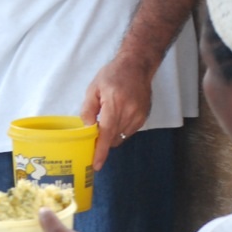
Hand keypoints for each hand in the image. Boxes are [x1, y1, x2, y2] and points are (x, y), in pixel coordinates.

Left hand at [80, 54, 153, 170]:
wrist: (137, 66)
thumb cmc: (112, 75)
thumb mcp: (93, 89)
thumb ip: (88, 109)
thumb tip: (88, 128)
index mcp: (114, 104)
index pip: (107, 133)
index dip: (101, 151)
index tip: (96, 165)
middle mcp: (129, 112)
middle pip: (114, 138)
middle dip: (103, 141)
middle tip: (94, 134)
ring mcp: (139, 115)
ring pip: (121, 137)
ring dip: (112, 135)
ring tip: (107, 119)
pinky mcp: (144, 117)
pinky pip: (129, 132)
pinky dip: (120, 130)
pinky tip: (117, 117)